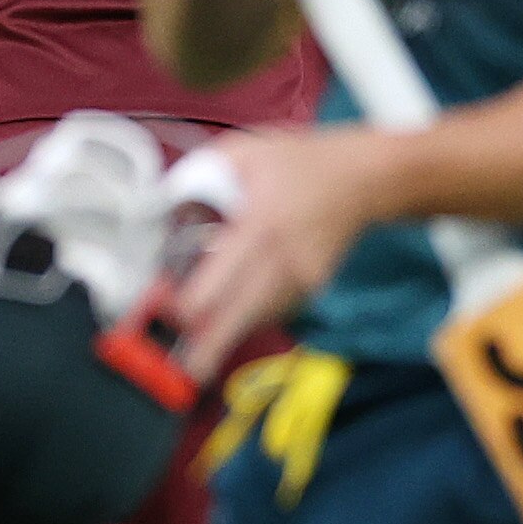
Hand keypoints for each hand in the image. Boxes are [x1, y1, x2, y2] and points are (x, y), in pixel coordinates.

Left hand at [168, 122, 392, 379]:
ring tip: (196, 357)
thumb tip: (158, 207)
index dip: (187, 304)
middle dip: (207, 349)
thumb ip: (197, 178)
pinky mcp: (312, 289)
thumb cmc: (298, 162)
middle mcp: (283, 260)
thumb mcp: (241, 153)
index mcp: (260, 226)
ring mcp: (301, 280)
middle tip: (179, 370)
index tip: (163, 310)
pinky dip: (249, 316)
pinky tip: (231, 314)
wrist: (364, 178)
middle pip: (239, 318)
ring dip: (225, 336)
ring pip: (256, 321)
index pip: (219, 282)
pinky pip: (272, 311)